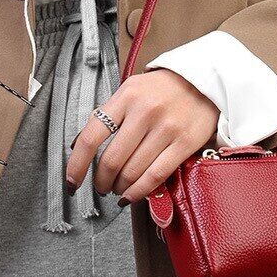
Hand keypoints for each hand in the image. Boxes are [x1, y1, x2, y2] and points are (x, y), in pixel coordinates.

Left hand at [65, 69, 218, 203]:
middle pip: (111, 160)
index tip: (71, 181)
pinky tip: (131, 195)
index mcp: (126, 97)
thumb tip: (79, 146)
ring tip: (118, 188)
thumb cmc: (162, 89)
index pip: (91, 136)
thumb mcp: (131, 91)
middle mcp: (145, 112)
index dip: (77, 165)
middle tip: (101, 186)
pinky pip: (156, 175)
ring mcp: (166, 128)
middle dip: (101, 181)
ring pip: (132, 171)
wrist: (204, 81)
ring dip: (119, 187)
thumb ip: (109, 115)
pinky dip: (139, 191)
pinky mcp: (184, 143)